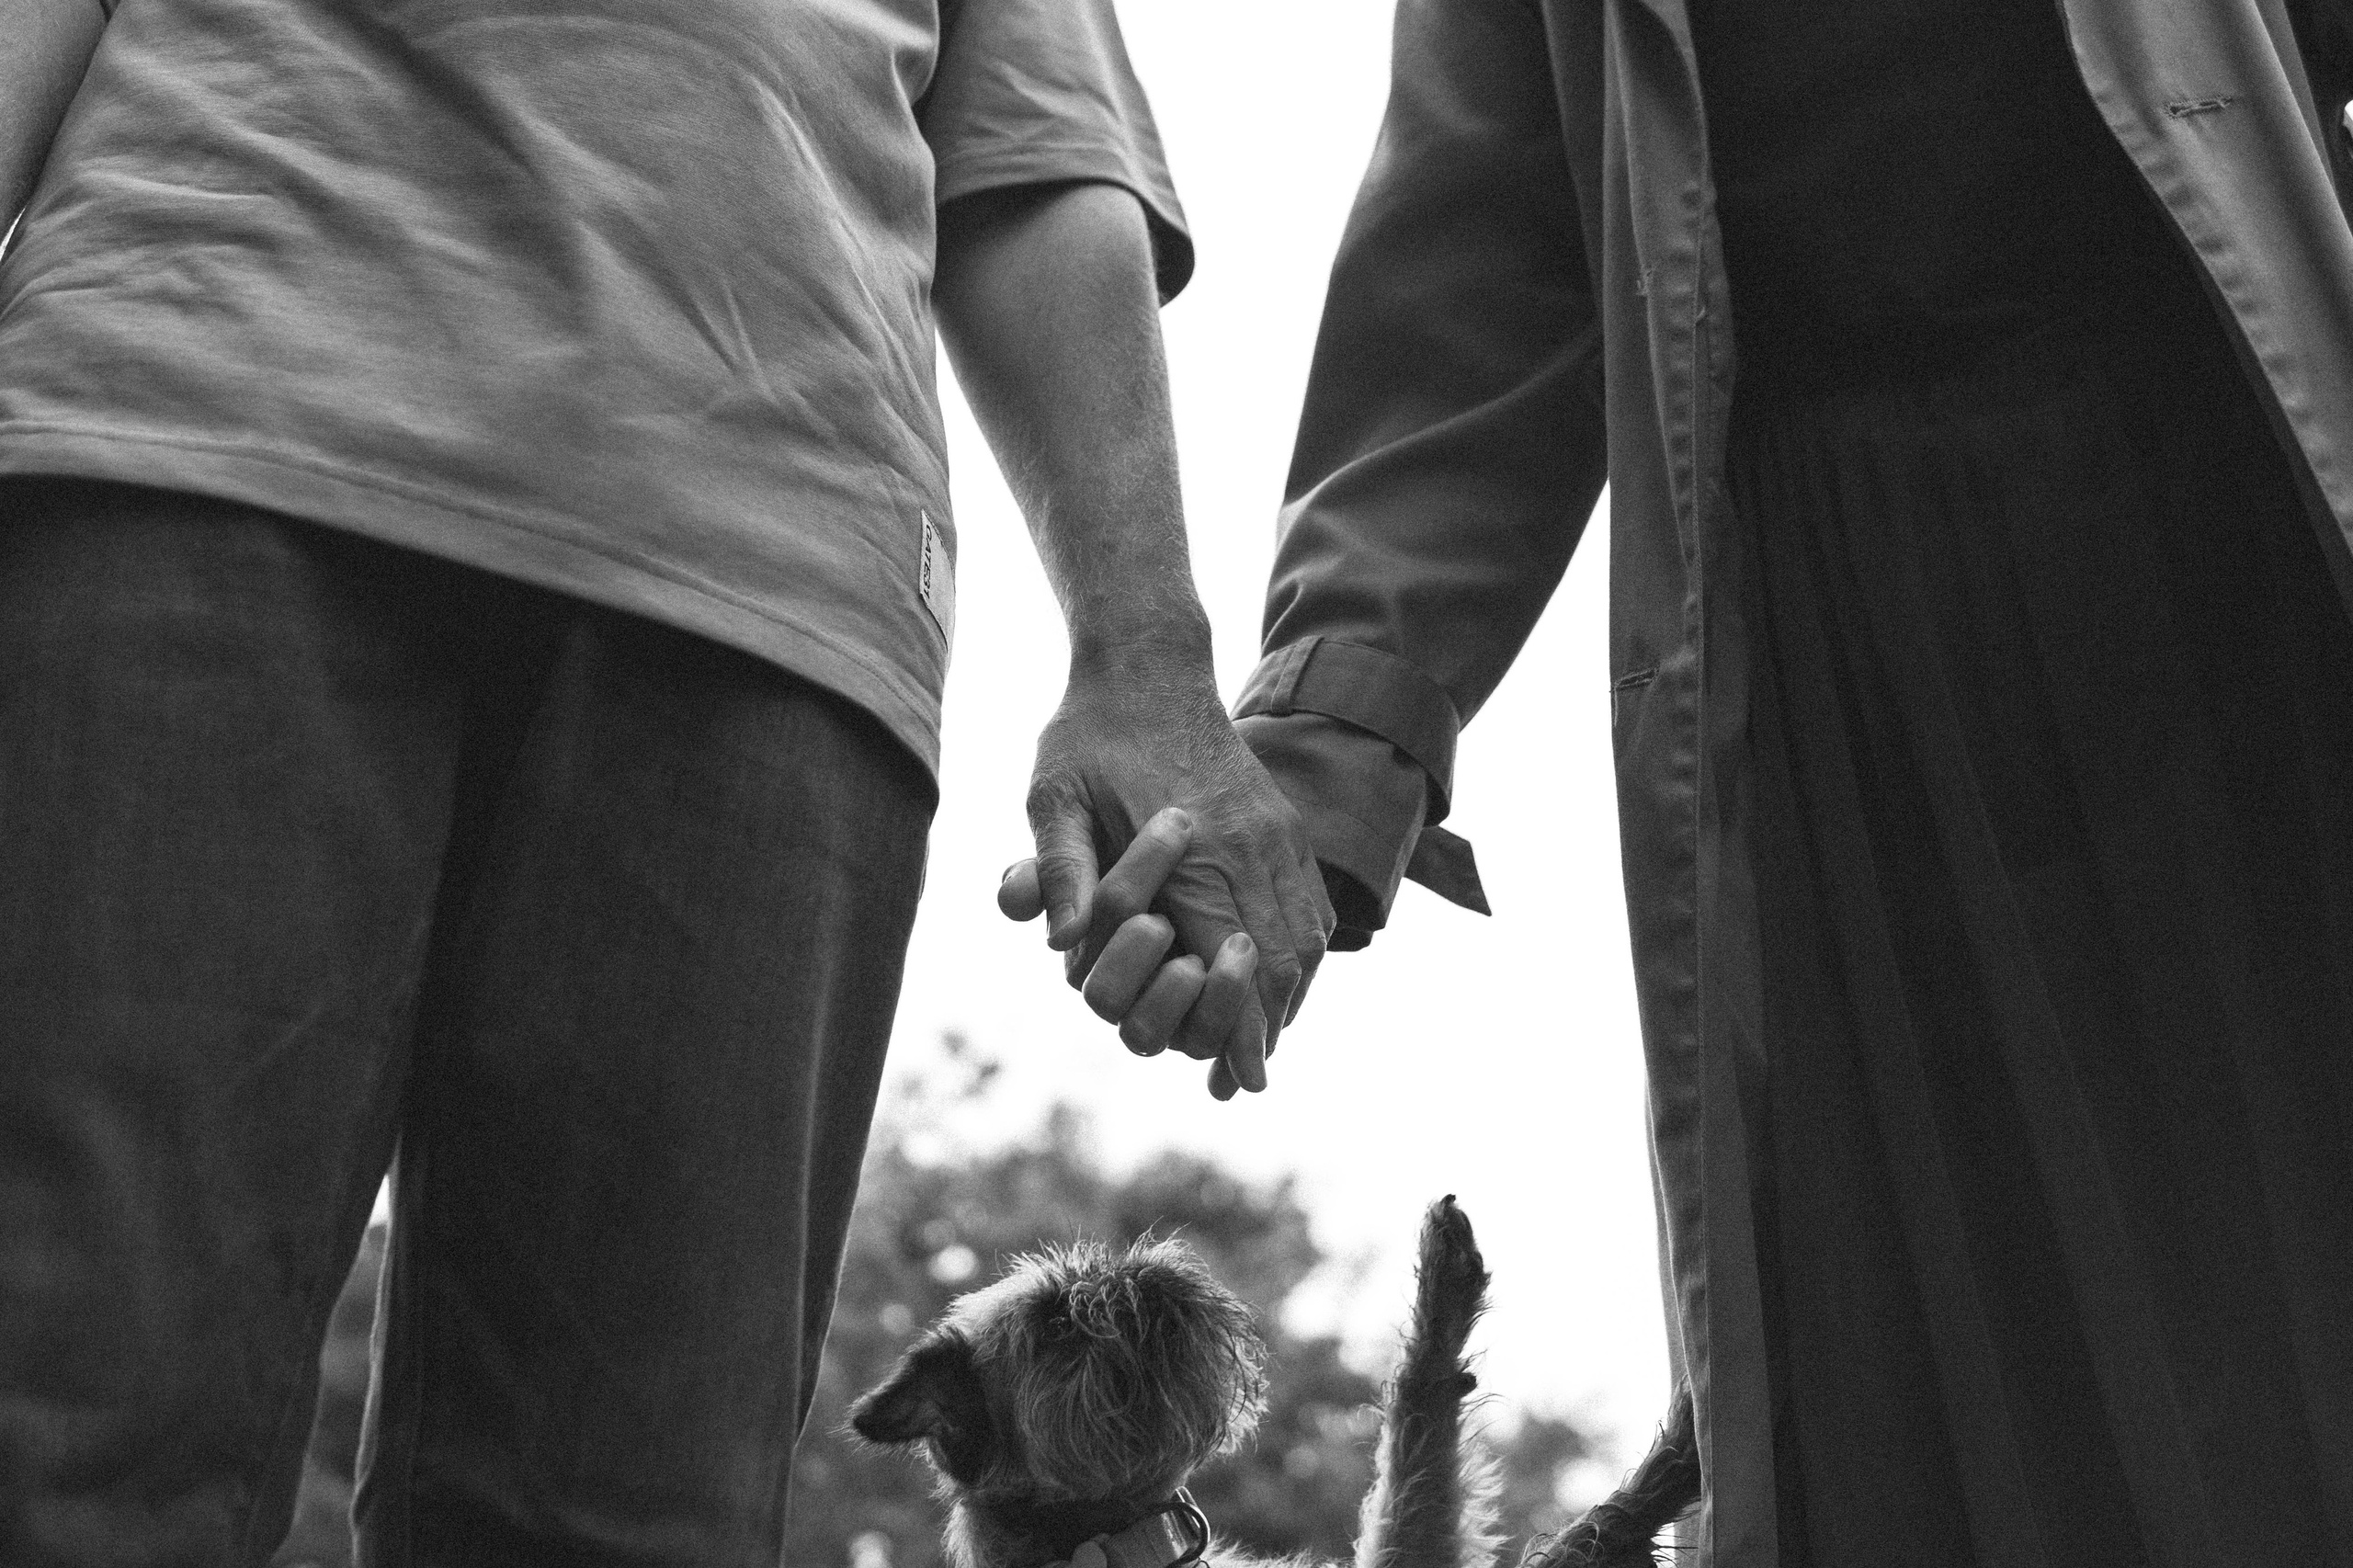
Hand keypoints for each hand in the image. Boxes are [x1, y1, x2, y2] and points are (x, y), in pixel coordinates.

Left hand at [1003, 673, 1332, 1096]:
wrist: (1146, 664)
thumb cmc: (1085, 736)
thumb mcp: (1052, 796)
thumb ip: (1058, 869)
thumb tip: (1056, 943)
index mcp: (1197, 847)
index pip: (1228, 958)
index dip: (1238, 1027)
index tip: (1244, 1081)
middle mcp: (1250, 844)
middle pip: (1281, 960)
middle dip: (1270, 1025)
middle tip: (1253, 1075)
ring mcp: (1274, 830)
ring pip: (1305, 934)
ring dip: (1292, 993)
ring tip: (1270, 1038)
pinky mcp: (1280, 818)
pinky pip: (1310, 900)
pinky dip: (1303, 949)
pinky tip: (1285, 976)